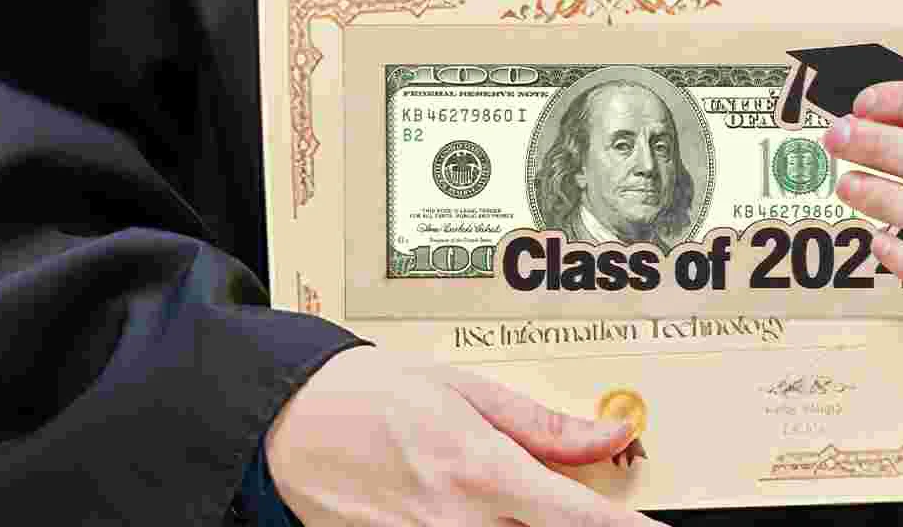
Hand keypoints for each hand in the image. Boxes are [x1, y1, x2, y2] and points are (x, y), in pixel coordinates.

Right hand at [265, 345, 650, 526]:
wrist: (293, 423)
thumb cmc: (375, 394)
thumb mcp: (465, 389)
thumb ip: (542, 424)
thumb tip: (608, 435)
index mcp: (480, 468)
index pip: (573, 514)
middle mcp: (456, 522)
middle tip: (581, 507)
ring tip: (526, 502)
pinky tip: (484, 511)